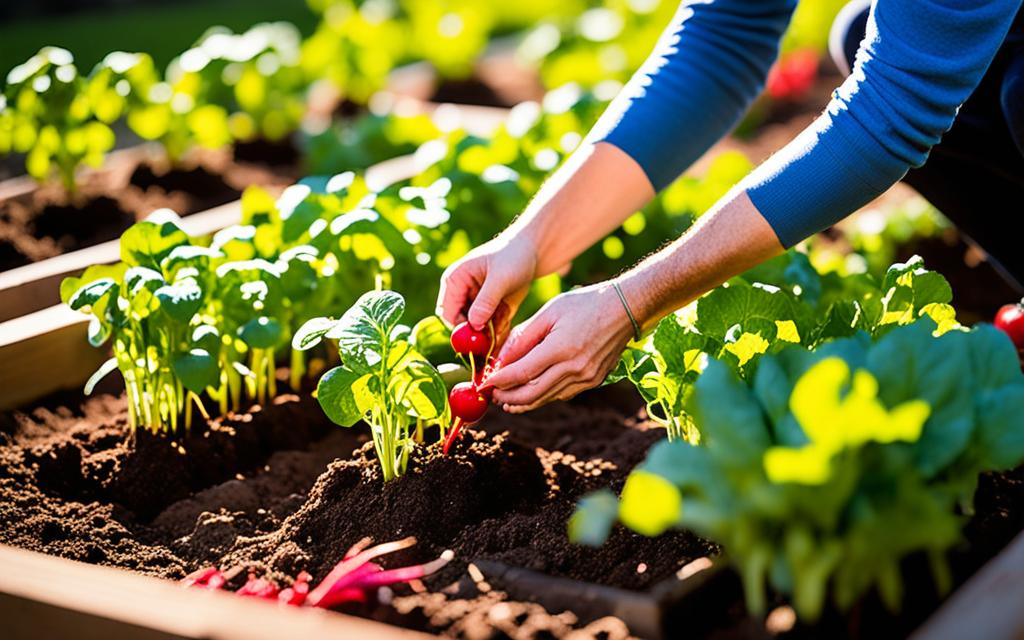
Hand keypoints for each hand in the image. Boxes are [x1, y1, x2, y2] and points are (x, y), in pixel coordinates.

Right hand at [436, 235, 537, 339]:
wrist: (530, 252)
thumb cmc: (513, 256)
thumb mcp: (501, 278)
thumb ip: (486, 301)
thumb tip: (474, 324)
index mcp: (454, 280)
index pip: (448, 313)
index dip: (460, 328)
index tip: (479, 339)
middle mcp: (460, 294)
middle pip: (460, 325)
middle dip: (478, 334)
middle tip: (494, 338)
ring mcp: (473, 303)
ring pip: (476, 329)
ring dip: (490, 331)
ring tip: (505, 316)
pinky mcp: (487, 310)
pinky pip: (488, 329)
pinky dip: (498, 329)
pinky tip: (508, 316)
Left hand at [482, 282, 634, 412]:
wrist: (626, 308)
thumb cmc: (585, 303)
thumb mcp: (550, 312)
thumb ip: (524, 337)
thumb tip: (501, 360)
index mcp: (561, 348)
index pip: (521, 373)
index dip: (499, 382)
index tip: (484, 383)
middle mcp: (575, 368)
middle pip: (532, 394)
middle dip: (508, 398)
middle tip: (493, 396)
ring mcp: (587, 378)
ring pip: (547, 398)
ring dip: (524, 401)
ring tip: (507, 400)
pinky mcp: (594, 381)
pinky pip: (562, 394)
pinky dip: (543, 395)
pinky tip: (532, 391)